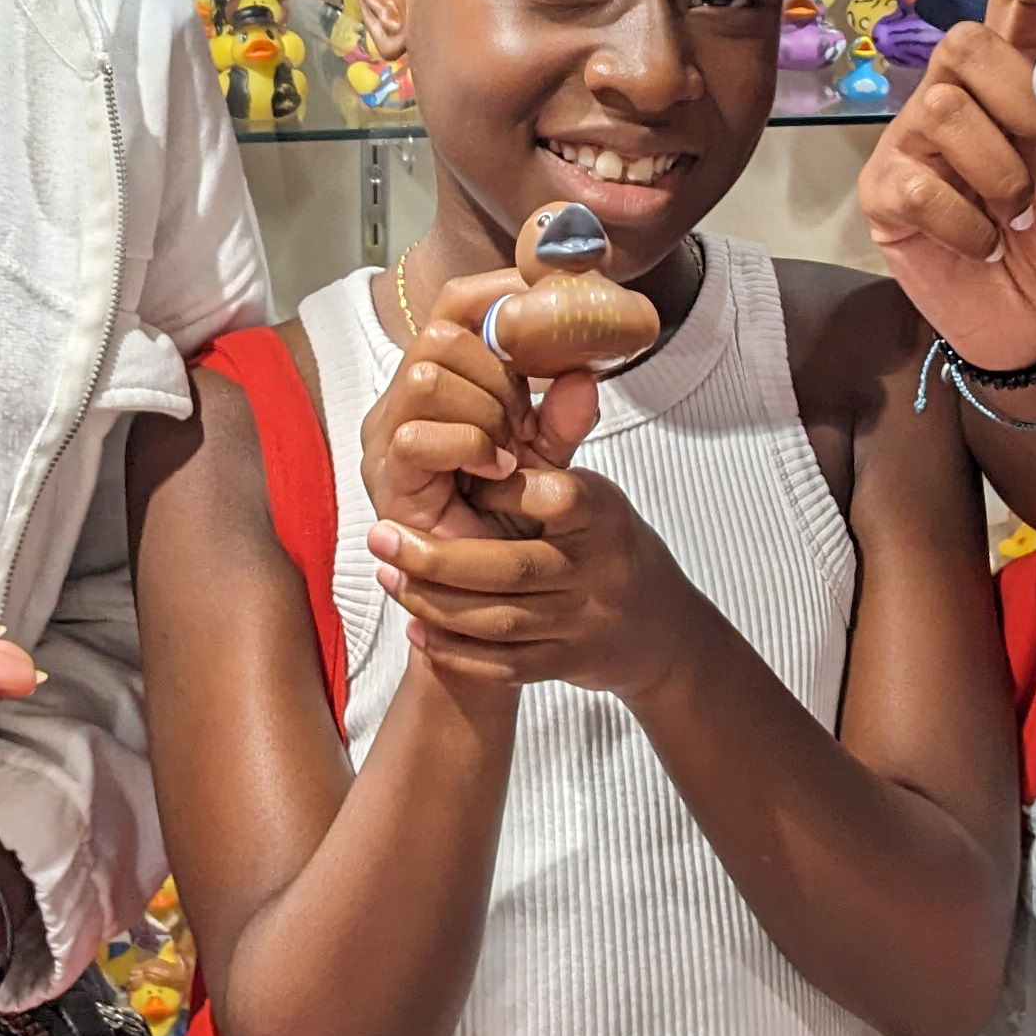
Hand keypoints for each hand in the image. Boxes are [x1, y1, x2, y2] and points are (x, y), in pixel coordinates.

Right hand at [361, 272, 611, 543]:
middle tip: (523, 421)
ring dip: (482, 410)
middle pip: (440, 335)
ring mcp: (386, 437)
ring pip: (426, 377)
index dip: (498, 291)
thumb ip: (563, 416)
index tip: (547, 297)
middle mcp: (401, 400)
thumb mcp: (547, 457)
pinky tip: (497, 472)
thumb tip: (584, 375)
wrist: (490, 592)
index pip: (454, 306)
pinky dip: (469, 447)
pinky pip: (420, 435)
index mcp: (438, 379)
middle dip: (497, 373)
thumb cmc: (508, 518)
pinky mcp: (386, 477)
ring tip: (507, 449)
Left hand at [367, 460, 702, 701]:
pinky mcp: (562, 664)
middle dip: (437, 557)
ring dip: (433, 601)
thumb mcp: (591, 488)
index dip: (502, 490)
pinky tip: (417, 628)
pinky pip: (503, 664)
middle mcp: (595, 571)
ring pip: (498, 621)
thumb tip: (565, 370)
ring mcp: (579, 623)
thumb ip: (558, 436)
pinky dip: (456, 651)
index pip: (556, 499)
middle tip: (380, 535)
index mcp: (602, 516)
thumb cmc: (604, 540)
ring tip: (386, 575)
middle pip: (510, 570)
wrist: (655, 626)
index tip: (456, 471)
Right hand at [857, 0, 1035, 370]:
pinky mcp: (884, 190)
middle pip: (965, 38)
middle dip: (1019, 96)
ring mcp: (914, 140)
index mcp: (1018, 77)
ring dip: (998, 171)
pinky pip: (918, 183)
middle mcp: (959, 95)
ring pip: (941, 107)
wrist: (1032, 334)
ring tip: (1015, 216)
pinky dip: (965, 222)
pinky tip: (982, 243)